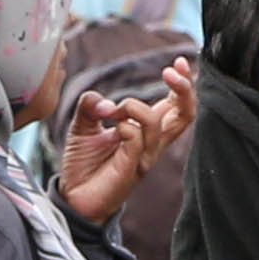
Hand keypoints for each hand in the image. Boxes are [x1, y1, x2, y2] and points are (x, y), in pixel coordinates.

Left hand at [54, 62, 191, 225]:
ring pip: (156, 123)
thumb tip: (102, 101)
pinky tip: (110, 129)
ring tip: (112, 113)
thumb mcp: (83, 125)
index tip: (179, 62)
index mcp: (147, 131)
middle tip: (170, 72)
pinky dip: (123, 125)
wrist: (72, 196)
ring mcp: (145, 157)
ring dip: (132, 106)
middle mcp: (152, 144)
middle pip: (186, 115)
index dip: (184, 83)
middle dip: (183, 89)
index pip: (178, 105)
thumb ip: (91, 105)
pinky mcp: (132, 169)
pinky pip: (135, 139)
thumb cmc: (84, 163)